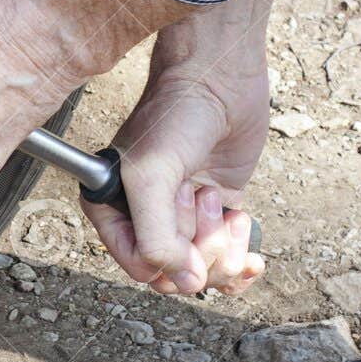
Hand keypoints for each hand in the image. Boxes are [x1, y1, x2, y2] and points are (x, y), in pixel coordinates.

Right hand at [80, 0, 277, 295]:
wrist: (218, 78)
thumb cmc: (174, 116)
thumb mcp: (151, 177)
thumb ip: (156, 235)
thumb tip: (181, 283)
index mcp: (112, 209)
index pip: (139, 265)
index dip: (167, 260)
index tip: (184, 233)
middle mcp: (145, 216)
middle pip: (177, 271)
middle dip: (199, 246)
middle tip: (202, 199)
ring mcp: (183, 215)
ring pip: (206, 268)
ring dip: (222, 245)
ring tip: (221, 205)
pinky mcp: (218, 209)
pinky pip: (229, 257)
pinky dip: (243, 256)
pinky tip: (248, 242)